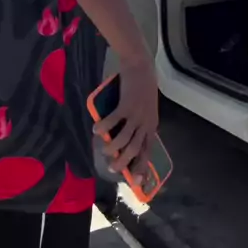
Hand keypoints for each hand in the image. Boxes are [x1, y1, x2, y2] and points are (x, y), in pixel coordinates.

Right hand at [94, 57, 158, 183]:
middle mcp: (146, 123)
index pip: (147, 151)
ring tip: (103, 150)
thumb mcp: (145, 108)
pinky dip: (104, 128)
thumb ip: (138, 123)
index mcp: (151, 125)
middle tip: (111, 168)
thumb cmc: (141, 87)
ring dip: (111, 148)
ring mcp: (136, 114)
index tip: (136, 182)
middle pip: (134, 150)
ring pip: (123, 139)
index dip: (141, 167)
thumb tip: (124, 141)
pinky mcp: (126, 105)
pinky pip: (113, 121)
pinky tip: (96, 130)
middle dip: (122, 163)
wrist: (141, 65)